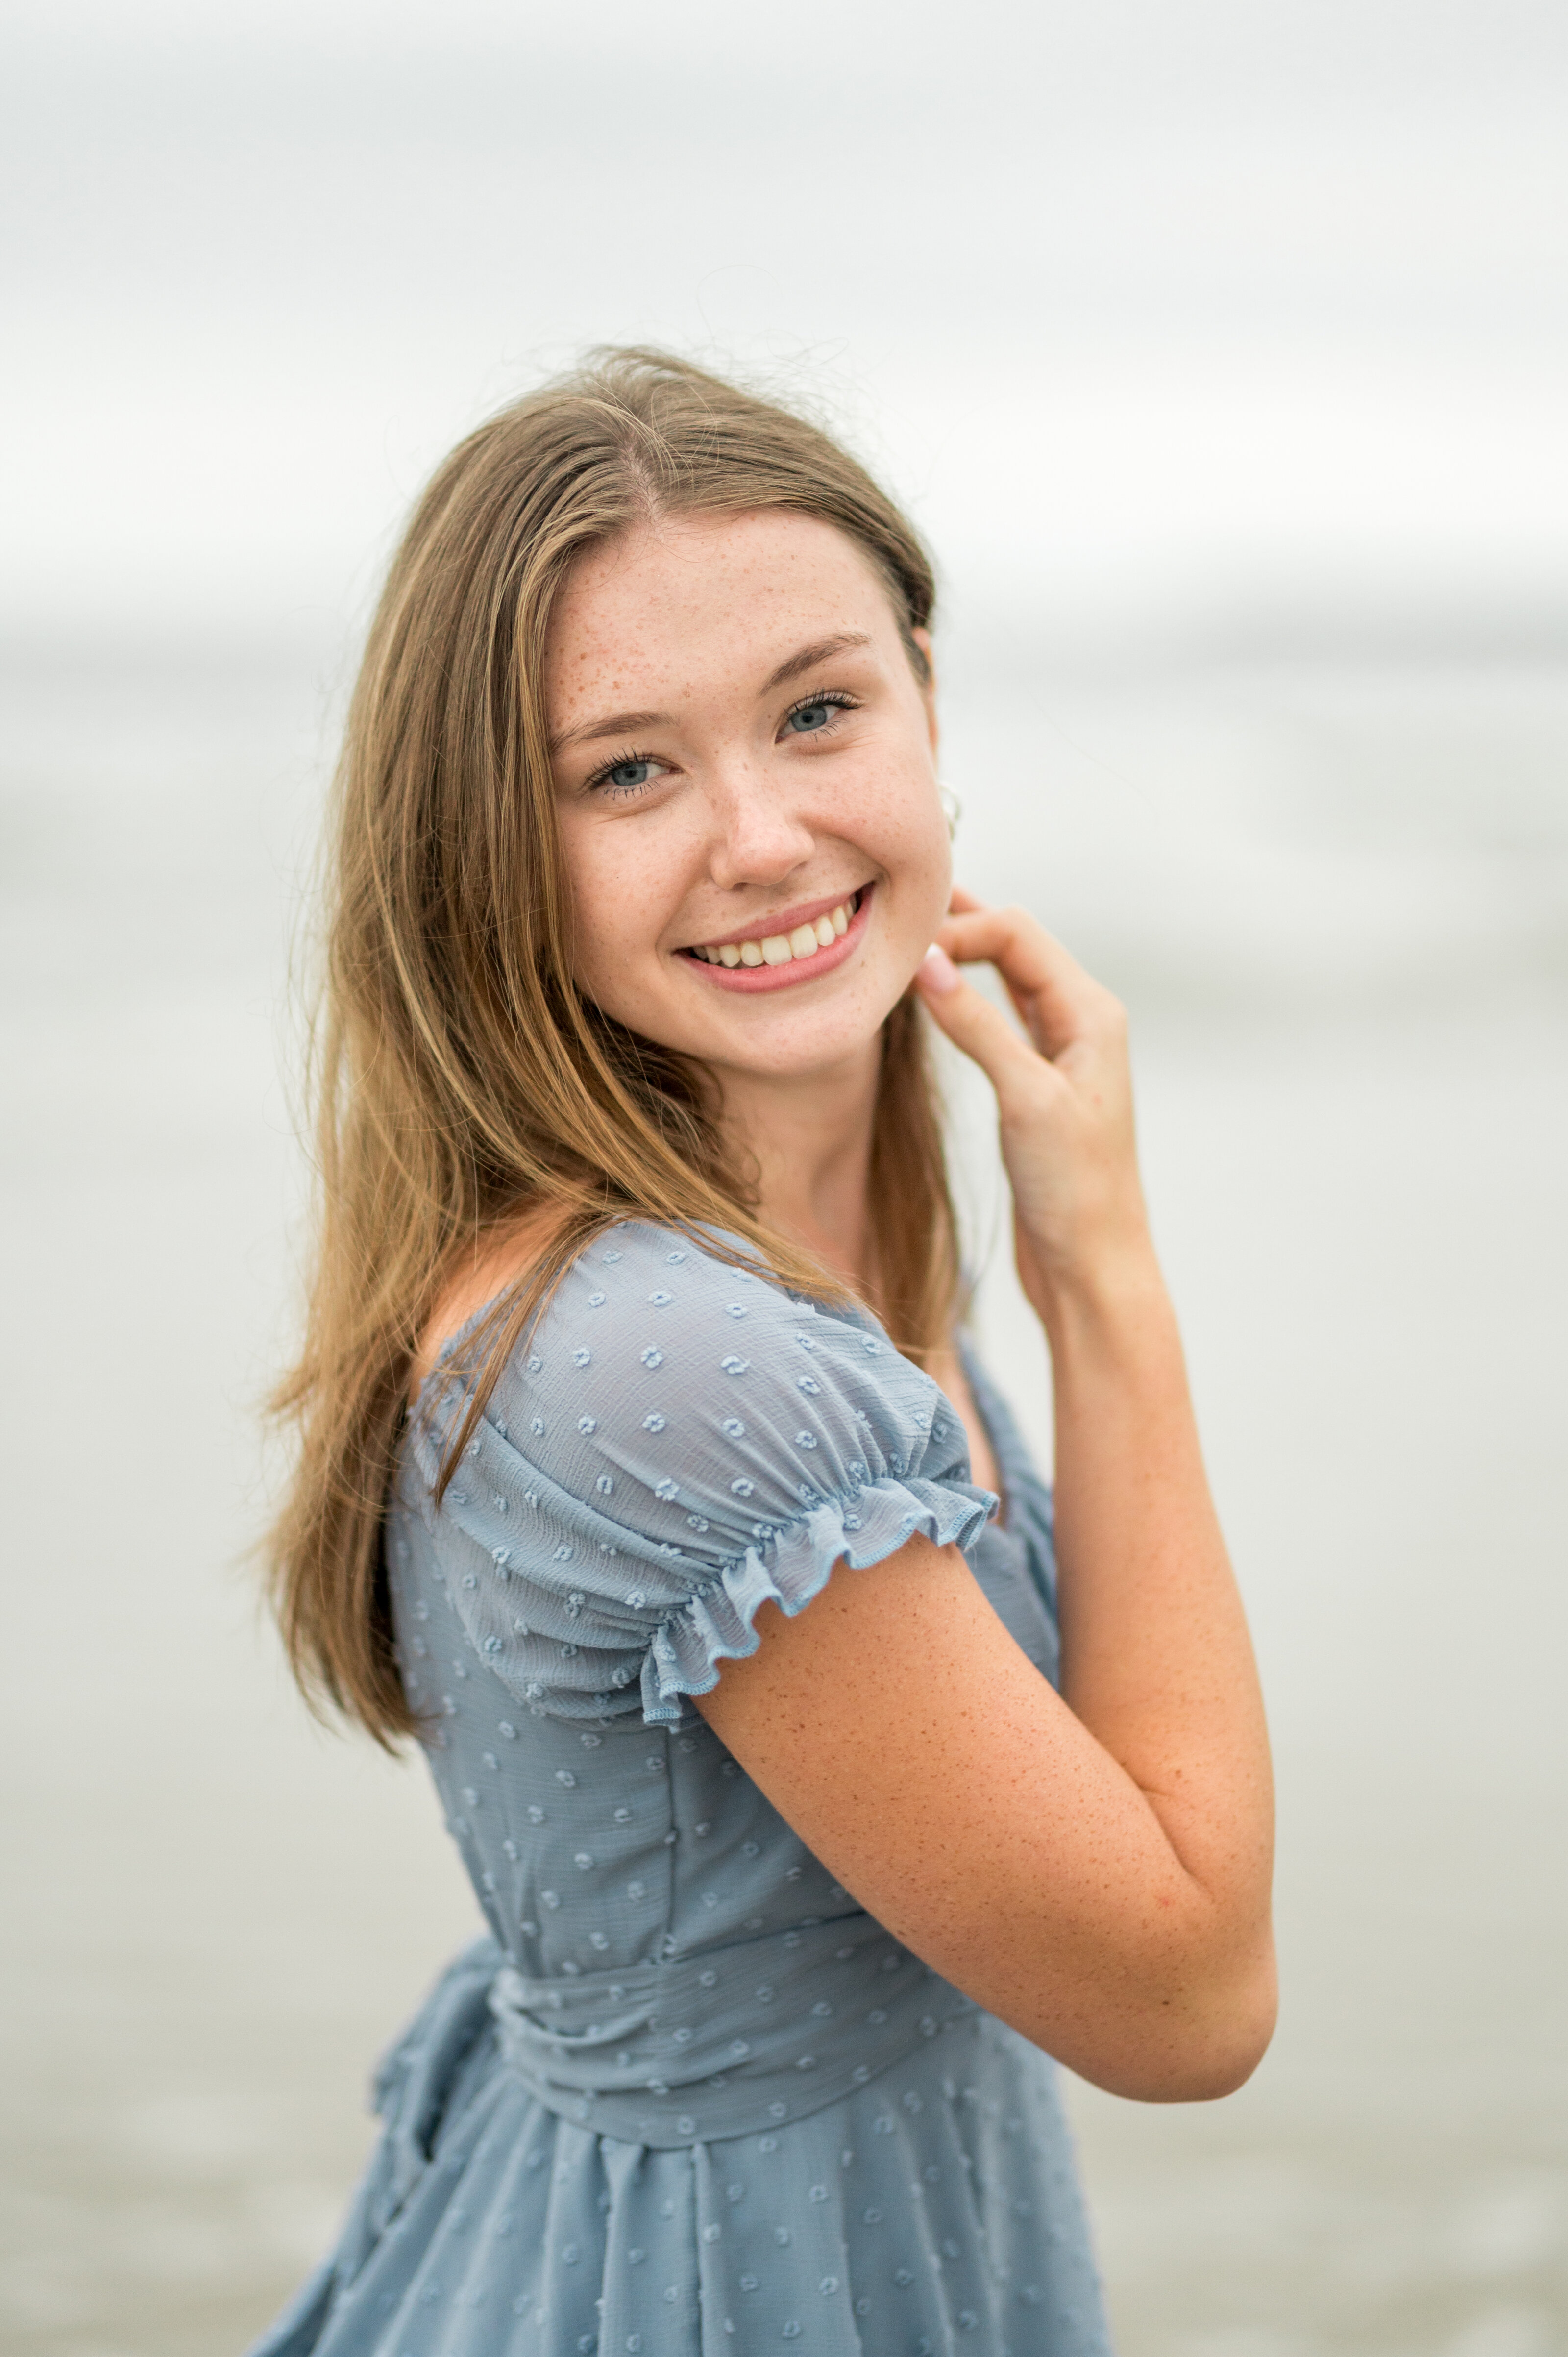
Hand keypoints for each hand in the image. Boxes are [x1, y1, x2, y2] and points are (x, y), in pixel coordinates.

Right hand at [914, 891, 1153, 1315]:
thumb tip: (927, 962)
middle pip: (1014, 945)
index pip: (1017, 934)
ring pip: (1005, 979)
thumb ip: (978, 1026)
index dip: (959, 929)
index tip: (900, 952)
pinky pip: (997, 1020)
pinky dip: (964, 999)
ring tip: (907, 938)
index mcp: (1092, 1014)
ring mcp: (1058, 1054)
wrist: (1090, 1267)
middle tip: (893, 917)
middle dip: (960, 926)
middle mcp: (1080, 1023)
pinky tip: (934, 992)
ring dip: (962, 956)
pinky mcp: (1034, 1085)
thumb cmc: (1074, 1191)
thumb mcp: (1025, 1099)